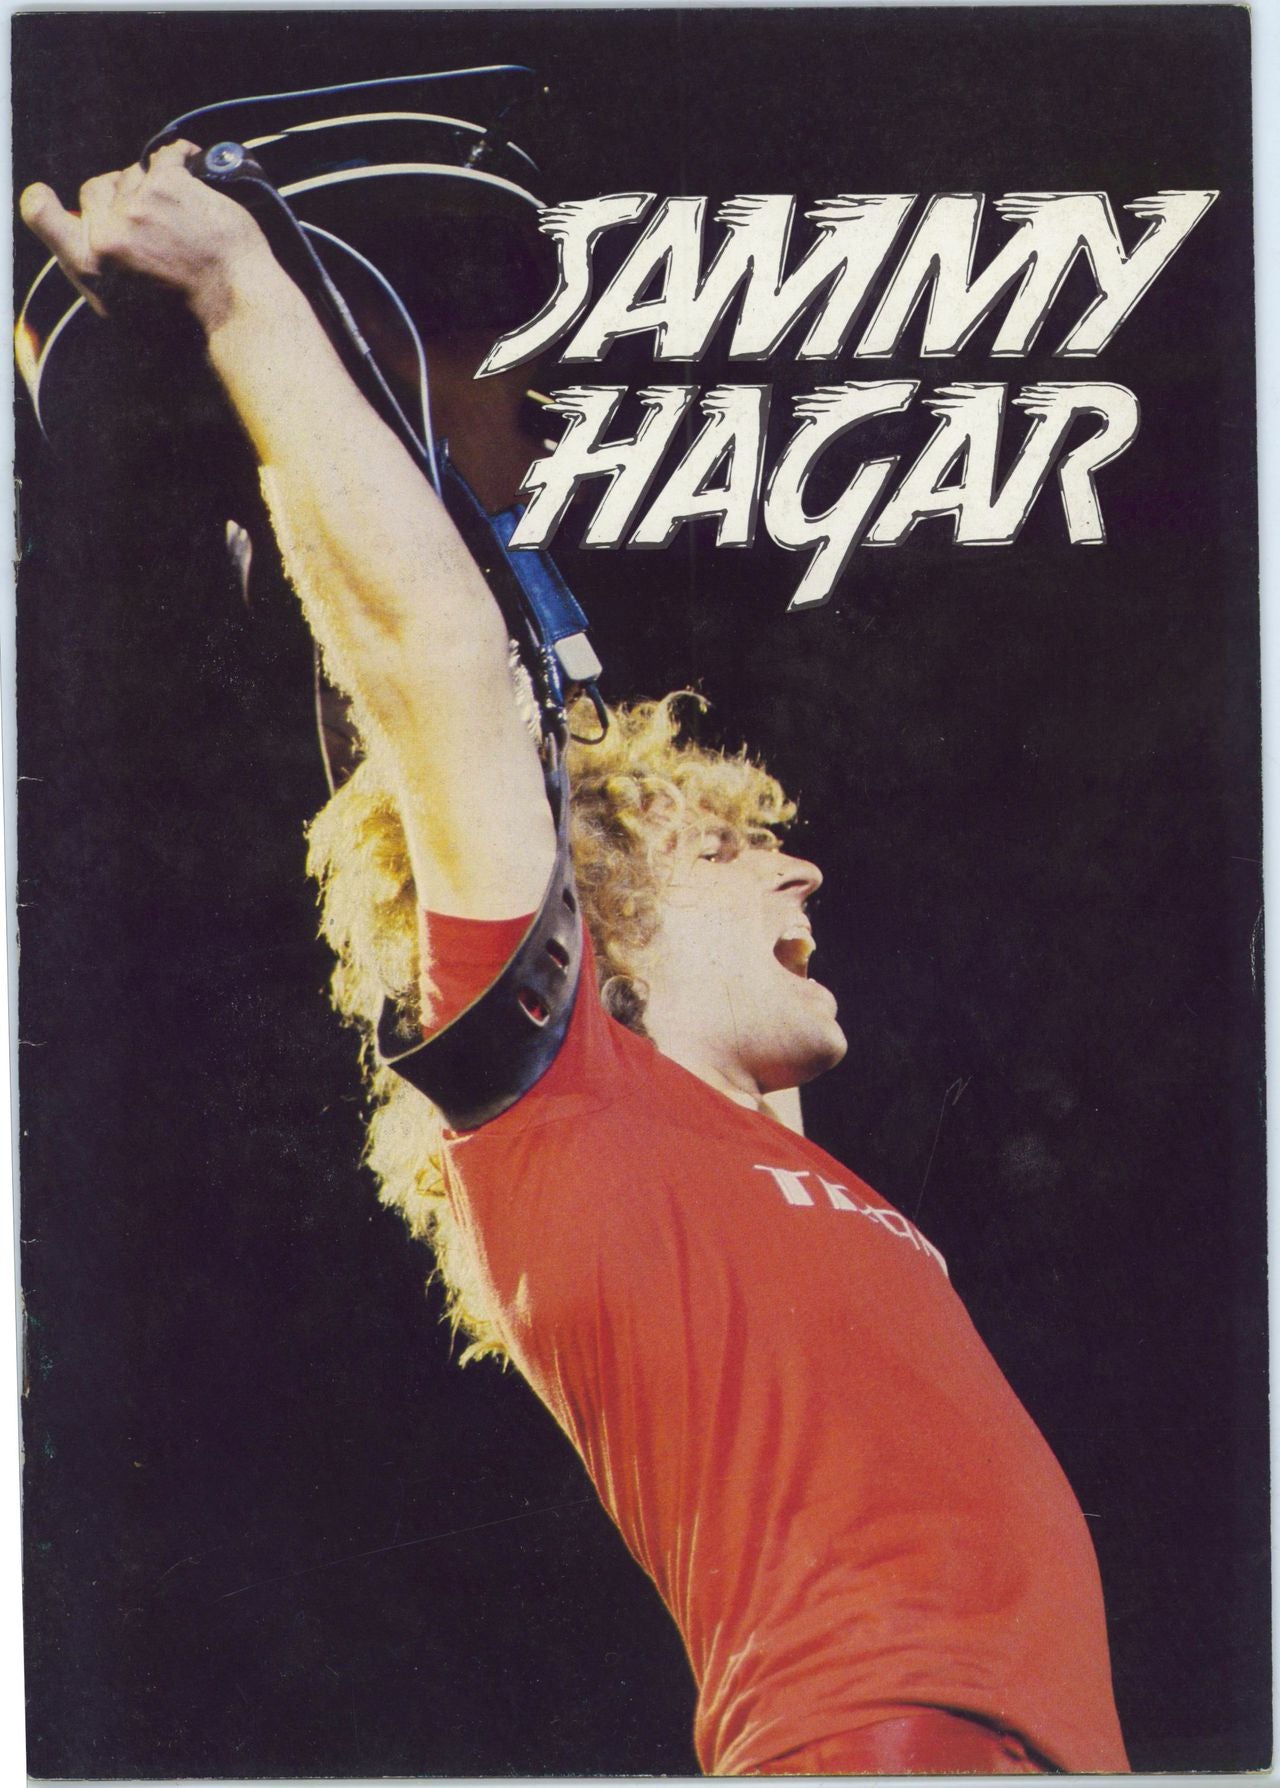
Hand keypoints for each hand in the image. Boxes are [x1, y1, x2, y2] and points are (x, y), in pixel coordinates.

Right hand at [19, 139, 273, 329]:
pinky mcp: (167, 188)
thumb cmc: (193, 318)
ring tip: (185, 209)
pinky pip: (167, 155)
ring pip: (135, 174)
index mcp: (88, 267)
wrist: (236, 314)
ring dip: (158, 185)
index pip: (41, 215)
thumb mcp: (126, 310)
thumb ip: (100, 268)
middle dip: (123, 196)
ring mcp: (134, 209)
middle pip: (97, 188)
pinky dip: (183, 157)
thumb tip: (91, 233)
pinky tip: (194, 164)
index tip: (46, 194)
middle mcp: (105, 237)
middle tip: (157, 220)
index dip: (43, 200)